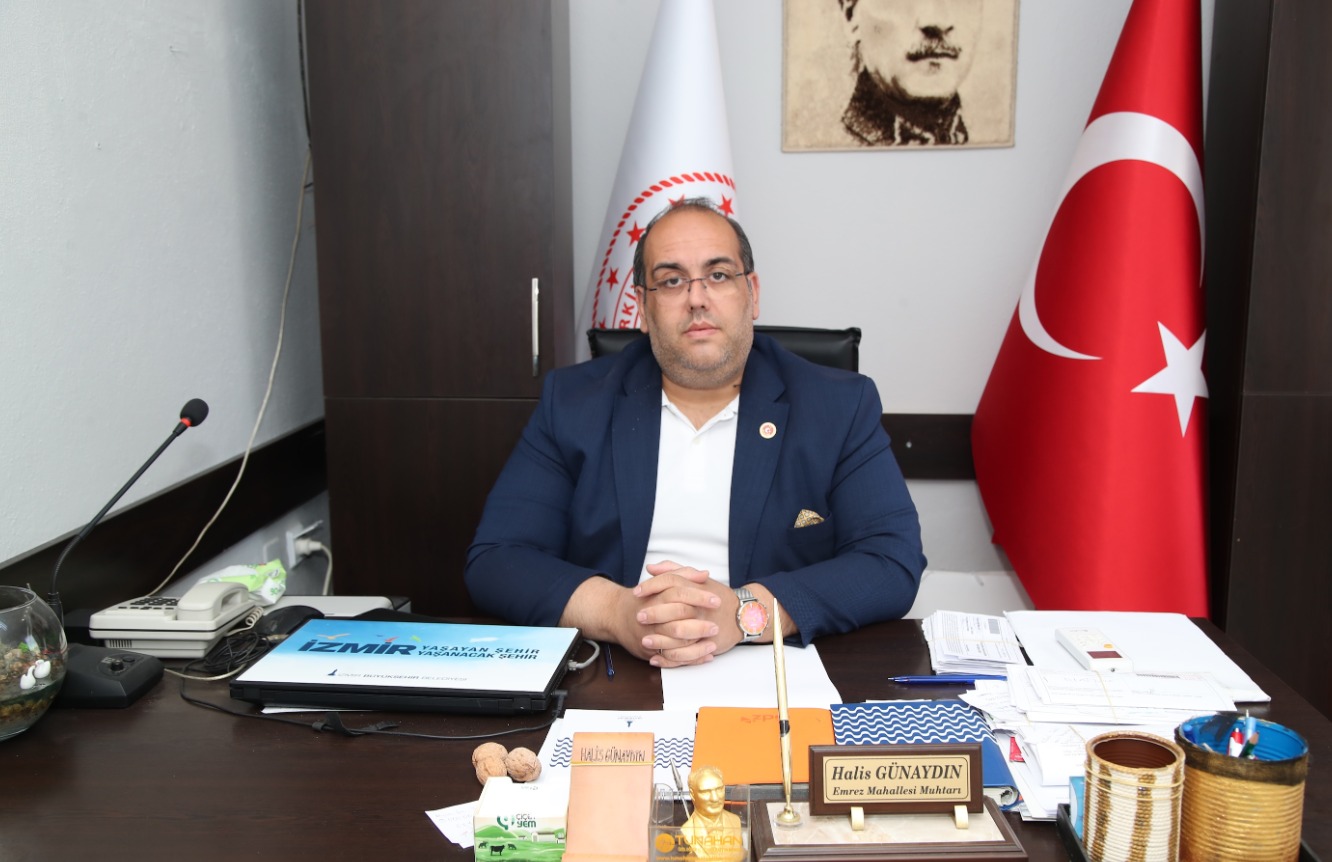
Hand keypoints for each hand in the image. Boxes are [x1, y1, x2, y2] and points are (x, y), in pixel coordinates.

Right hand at [557, 571, 722, 666]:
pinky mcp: (649, 652)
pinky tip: (706, 656)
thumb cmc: (643, 598)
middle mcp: (650, 617)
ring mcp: (649, 636)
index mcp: (655, 596)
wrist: (615, 615)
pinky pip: (672, 659)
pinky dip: (690, 659)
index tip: (716, 600)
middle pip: (677, 621)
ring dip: (697, 646)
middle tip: (716, 626)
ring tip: (713, 644)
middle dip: (699, 625)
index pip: (679, 593)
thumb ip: (682, 574)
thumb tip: (704, 574)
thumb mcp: (661, 582)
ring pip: (675, 644)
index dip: (699, 596)